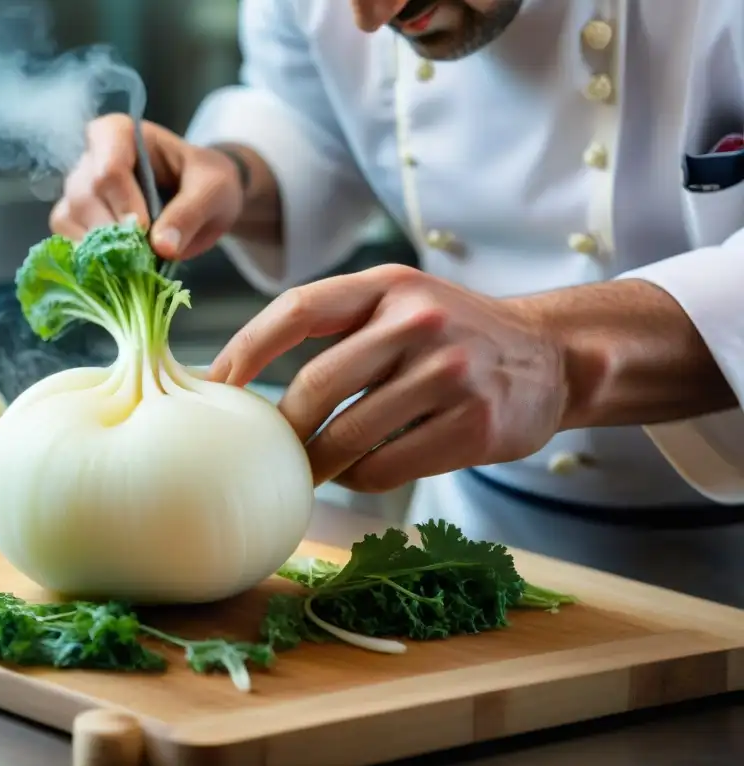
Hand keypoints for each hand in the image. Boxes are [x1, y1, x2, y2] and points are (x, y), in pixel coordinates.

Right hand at [50, 115, 243, 259]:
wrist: (203, 200)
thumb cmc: (205, 182)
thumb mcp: (213, 190)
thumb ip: (190, 213)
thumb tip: (163, 247)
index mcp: (119, 134)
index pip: (108, 169)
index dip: (125, 205)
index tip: (145, 230)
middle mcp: (90, 158)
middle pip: (85, 197)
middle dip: (113, 233)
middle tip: (143, 257)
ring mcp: (78, 190)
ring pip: (69, 220)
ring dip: (99, 250)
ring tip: (132, 264)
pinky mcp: (74, 220)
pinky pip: (66, 241)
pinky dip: (88, 261)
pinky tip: (114, 270)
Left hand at [209, 265, 568, 491]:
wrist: (551, 358)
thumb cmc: (453, 336)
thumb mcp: (401, 303)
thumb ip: (337, 326)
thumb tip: (244, 376)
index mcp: (387, 286)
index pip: (297, 310)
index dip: (246, 349)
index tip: (215, 386)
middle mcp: (418, 321)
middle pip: (316, 383)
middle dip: (282, 426)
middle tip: (266, 448)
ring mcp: (450, 373)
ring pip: (349, 433)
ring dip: (316, 461)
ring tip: (305, 469)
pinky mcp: (473, 425)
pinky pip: (386, 465)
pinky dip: (358, 477)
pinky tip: (356, 473)